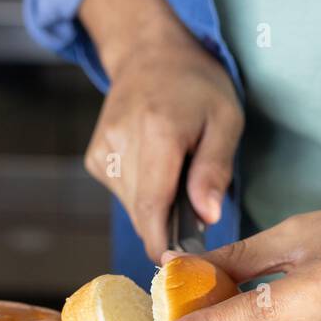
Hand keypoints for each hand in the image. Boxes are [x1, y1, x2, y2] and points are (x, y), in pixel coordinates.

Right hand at [79, 0, 241, 259]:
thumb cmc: (196, 88)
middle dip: (169, 223)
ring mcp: (103, 150)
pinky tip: (152, 167)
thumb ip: (215, 170)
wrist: (150, 55)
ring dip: (156, 206)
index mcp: (159, 132)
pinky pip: (121, 194)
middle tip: (195, 207)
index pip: (152, 207)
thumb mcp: (225, 121)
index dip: (160, 244)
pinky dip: (141, 192)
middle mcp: (123, 142)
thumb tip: (208, 217)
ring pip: (132, 207)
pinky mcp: (94, 158)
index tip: (173, 266)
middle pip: (143, 212)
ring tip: (174, 174)